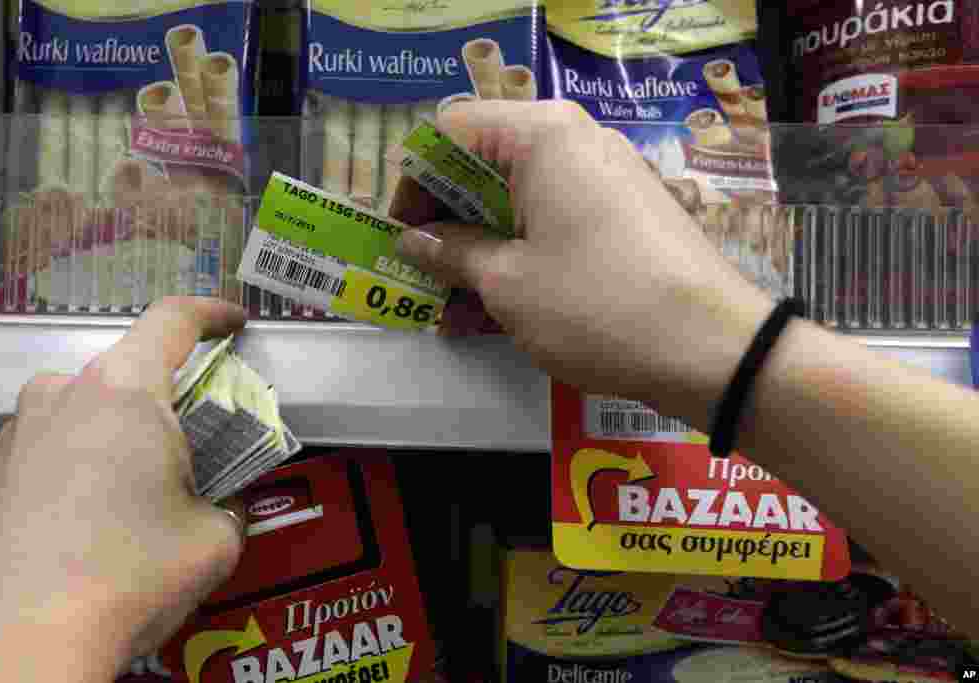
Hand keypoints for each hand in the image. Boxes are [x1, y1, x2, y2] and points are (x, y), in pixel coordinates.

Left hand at [0, 298, 247, 681]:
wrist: (17, 650)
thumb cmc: (121, 579)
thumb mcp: (213, 540)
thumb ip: (228, 504)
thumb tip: (221, 508)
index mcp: (124, 392)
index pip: (173, 320)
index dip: (212, 314)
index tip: (233, 323)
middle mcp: (63, 397)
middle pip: (131, 372)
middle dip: (173, 401)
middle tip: (203, 446)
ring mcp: (20, 435)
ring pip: (89, 411)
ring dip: (126, 436)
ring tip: (148, 496)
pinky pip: (56, 450)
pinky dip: (88, 468)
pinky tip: (101, 525)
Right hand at [393, 101, 773, 426]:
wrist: (712, 350)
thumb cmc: (597, 305)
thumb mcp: (508, 284)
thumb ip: (452, 253)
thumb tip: (413, 240)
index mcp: (542, 136)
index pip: (450, 131)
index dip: (413, 181)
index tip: (399, 235)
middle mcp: (576, 143)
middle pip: (485, 165)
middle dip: (445, 221)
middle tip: (419, 273)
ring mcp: (605, 181)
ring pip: (519, 202)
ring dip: (478, 250)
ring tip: (448, 310)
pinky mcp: (624, 218)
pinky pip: (554, 225)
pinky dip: (519, 260)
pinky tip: (493, 313)